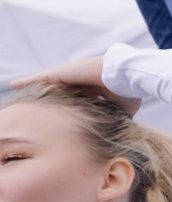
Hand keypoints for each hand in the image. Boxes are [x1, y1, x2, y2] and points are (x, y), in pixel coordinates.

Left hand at [10, 56, 133, 112]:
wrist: (126, 76)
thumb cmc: (128, 91)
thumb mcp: (124, 108)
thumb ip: (117, 117)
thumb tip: (120, 128)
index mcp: (94, 88)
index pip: (78, 95)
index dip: (68, 102)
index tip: (62, 110)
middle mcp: (80, 80)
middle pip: (60, 89)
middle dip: (49, 95)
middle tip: (36, 105)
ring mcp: (70, 75)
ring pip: (47, 83)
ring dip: (34, 88)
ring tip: (19, 93)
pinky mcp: (62, 73)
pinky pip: (39, 78)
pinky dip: (27, 81)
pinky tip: (14, 85)